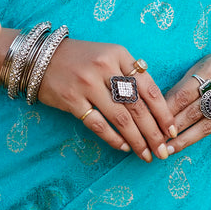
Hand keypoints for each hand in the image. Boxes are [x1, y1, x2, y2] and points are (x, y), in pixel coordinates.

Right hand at [37, 38, 176, 162]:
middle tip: (162, 151)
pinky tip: (124, 147)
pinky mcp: (71, 100)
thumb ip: (129, 72)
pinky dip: (113, 138)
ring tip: (146, 155)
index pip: (149, 88)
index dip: (163, 113)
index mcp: (119, 54)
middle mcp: (105, 67)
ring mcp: (87, 84)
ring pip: (120, 118)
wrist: (38, 57)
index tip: (172, 131)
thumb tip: (156, 104)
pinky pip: (98, 124)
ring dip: (137, 141)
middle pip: (137, 107)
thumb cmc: (79, 58)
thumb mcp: (107, 55)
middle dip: (153, 133)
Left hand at [165, 52, 210, 154]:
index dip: (168, 110)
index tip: (153, 122)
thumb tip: (160, 111)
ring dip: (189, 138)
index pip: (185, 94)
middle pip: (196, 110)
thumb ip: (182, 88)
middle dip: (174, 126)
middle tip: (157, 139)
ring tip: (171, 149)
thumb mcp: (197, 69)